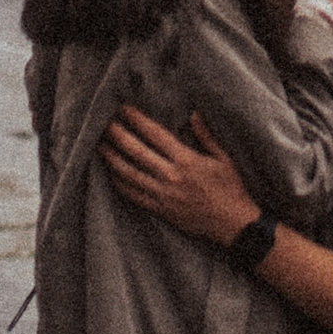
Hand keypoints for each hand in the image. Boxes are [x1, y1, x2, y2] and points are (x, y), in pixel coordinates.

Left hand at [101, 105, 258, 249]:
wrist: (232, 224)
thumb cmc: (231, 188)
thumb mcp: (224, 158)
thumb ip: (206, 136)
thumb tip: (194, 114)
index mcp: (186, 160)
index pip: (155, 135)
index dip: (137, 120)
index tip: (124, 109)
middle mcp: (171, 176)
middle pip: (136, 152)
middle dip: (118, 136)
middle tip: (105, 124)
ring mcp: (163, 194)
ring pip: (129, 174)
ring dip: (112, 159)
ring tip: (100, 146)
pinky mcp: (160, 209)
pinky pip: (133, 195)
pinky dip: (119, 183)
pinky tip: (111, 174)